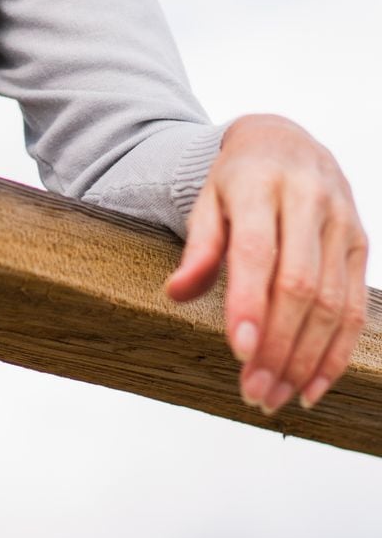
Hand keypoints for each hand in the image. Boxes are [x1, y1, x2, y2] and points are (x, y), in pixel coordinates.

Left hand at [164, 113, 367, 414]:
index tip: (240, 352)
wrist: (286, 141)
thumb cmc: (239, 179)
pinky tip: (311, 386)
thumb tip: (177, 294)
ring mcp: (340, 221)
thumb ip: (198, 247)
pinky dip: (335, 353)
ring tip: (275, 396)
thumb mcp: (208, 199)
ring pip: (331, 303)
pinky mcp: (359, 243)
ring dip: (305, 360)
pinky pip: (354, 307)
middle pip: (298, 285)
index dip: (250, 303)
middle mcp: (307, 199)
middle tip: (253, 392)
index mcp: (259, 183)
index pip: (257, 250)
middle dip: (278, 346)